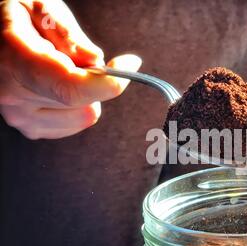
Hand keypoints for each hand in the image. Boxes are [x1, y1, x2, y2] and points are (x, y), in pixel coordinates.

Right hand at [0, 0, 140, 138]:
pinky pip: (75, 124)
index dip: (109, 82)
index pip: (72, 89)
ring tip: (64, 69)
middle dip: (95, 79)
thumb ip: (67, 33)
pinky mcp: (31, 127)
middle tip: (79, 57)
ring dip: (88, 95)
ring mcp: (22, 117)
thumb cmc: (10, 15)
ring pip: (85, 117)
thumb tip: (96, 61)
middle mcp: (16, 98)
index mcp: (16, 63)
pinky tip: (60, 86)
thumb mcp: (36, 4)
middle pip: (85, 103)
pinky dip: (78, 106)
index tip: (130, 63)